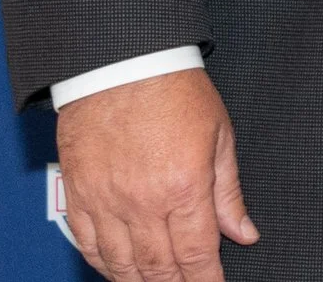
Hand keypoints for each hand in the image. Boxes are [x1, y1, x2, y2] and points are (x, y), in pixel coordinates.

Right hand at [56, 68, 256, 281]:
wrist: (123, 63)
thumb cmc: (175, 91)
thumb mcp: (219, 136)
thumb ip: (229, 193)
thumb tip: (244, 233)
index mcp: (184, 187)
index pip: (197, 255)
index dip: (206, 281)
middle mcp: (143, 202)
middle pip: (159, 268)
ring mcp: (106, 202)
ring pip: (121, 265)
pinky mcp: (79, 195)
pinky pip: (88, 245)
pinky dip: (104, 264)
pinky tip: (118, 270)